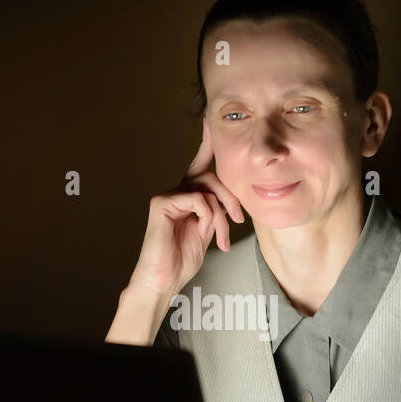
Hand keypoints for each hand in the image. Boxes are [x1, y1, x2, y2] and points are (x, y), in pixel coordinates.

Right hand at [127, 116, 245, 298]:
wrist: (163, 281)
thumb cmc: (181, 261)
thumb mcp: (207, 232)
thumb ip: (215, 212)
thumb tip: (228, 200)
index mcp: (186, 197)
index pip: (200, 166)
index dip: (207, 143)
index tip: (210, 120)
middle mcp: (175, 192)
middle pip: (211, 177)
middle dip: (231, 197)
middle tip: (239, 219)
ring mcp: (166, 196)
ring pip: (206, 188)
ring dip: (221, 214)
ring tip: (221, 236)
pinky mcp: (161, 203)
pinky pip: (197, 199)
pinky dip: (207, 217)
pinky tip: (203, 233)